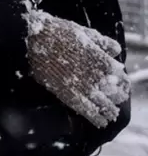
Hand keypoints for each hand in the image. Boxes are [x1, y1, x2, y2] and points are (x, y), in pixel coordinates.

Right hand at [26, 11, 128, 127]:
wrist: (33, 39)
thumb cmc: (57, 33)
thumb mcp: (83, 32)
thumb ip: (102, 42)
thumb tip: (116, 52)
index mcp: (100, 59)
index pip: (119, 76)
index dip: (121, 82)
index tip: (121, 85)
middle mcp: (94, 74)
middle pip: (113, 91)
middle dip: (116, 96)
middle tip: (116, 99)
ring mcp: (81, 85)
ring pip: (102, 103)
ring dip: (109, 110)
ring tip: (111, 114)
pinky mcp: (66, 93)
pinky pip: (85, 109)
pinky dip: (95, 117)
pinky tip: (101, 123)